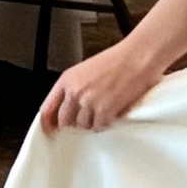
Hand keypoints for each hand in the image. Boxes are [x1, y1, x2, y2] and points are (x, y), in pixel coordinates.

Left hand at [39, 40, 162, 134]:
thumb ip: (74, 88)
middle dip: (74, 122)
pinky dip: (105, 123)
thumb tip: (68, 107)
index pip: (47, 108)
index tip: (50, 130)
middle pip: (64, 121)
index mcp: (67, 80)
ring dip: (92, 122)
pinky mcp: (104, 111)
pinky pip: (99, 126)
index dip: (48, 123)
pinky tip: (112, 111)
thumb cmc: (118, 60)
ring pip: (83, 125)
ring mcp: (88, 102)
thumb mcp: (86, 70)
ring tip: (104, 109)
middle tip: (87, 117)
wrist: (138, 57)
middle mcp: (75, 92)